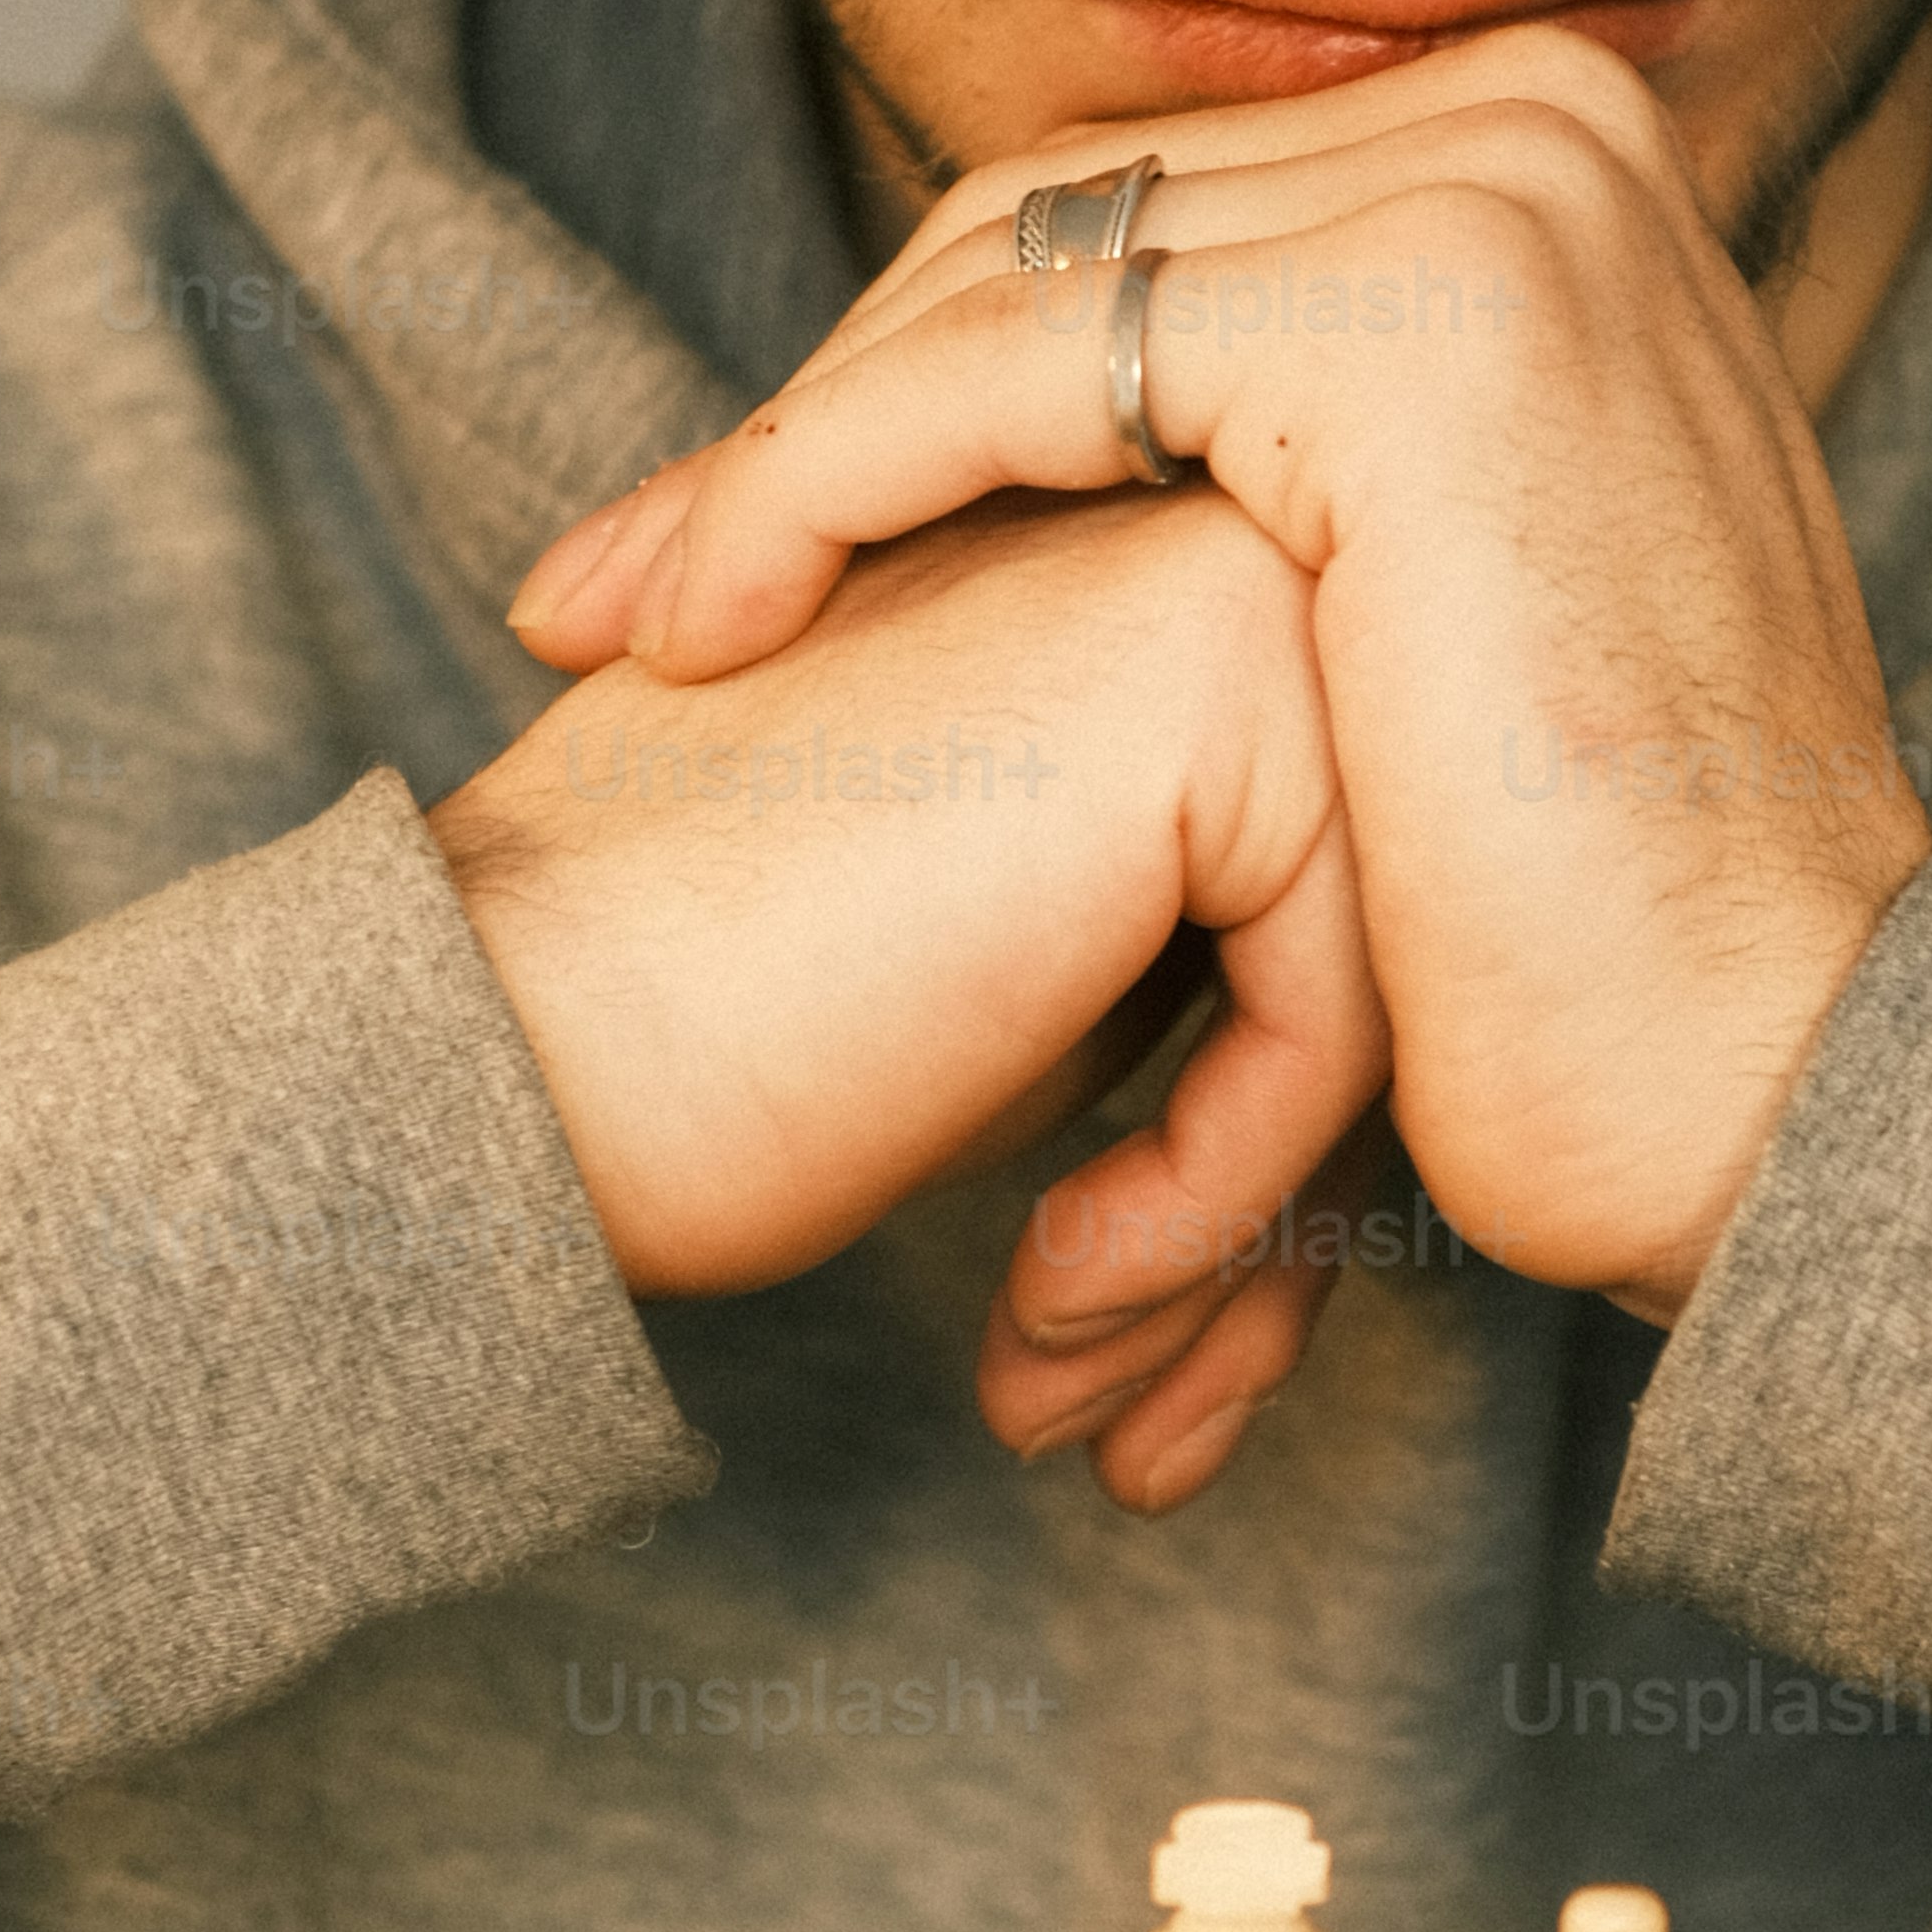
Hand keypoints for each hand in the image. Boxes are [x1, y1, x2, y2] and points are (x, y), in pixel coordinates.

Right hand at [433, 486, 1383, 1507]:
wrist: (497, 1049)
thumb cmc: (707, 1030)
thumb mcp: (1028, 983)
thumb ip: (1219, 960)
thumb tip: (1434, 1103)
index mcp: (1142, 572)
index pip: (1310, 889)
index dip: (1229, 1149)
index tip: (1098, 1329)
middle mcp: (1207, 519)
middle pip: (1368, 936)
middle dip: (1252, 1224)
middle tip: (1109, 1412)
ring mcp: (1222, 568)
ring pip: (1381, 987)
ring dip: (1230, 1252)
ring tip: (1068, 1393)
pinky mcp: (1223, 679)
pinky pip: (1340, 1013)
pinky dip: (1214, 1205)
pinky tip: (1049, 1295)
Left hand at [506, 26, 1931, 1315]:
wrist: (1769, 1075)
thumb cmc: (1598, 912)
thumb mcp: (1442, 602)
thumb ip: (1302, 455)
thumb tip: (1100, 398)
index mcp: (1560, 159)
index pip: (1146, 220)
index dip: (902, 374)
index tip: (709, 548)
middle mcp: (1548, 124)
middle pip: (1062, 231)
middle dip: (809, 417)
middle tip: (612, 588)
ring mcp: (1496, 198)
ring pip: (1006, 286)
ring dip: (775, 460)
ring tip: (626, 629)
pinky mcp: (1412, 316)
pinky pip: (1013, 366)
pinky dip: (819, 483)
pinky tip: (706, 624)